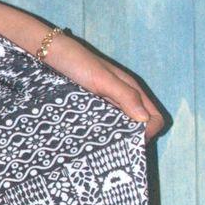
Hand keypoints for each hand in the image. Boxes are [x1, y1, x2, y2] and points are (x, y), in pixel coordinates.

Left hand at [34, 25, 166, 138]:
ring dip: (119, 139)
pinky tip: (93, 141)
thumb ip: (124, 96)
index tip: (132, 142)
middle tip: (118, 150)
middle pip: (141, 126)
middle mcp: (123, 98)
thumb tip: (144, 120)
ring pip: (123, 128)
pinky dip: (104, 135)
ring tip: (105, 149)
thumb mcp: (101, 79)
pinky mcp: (92, 108)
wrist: (49, 53)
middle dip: (134, 140)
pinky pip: (105, 125)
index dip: (149, 132)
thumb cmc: (76, 62)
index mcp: (131, 90)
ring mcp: (107, 104)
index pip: (154, 118)